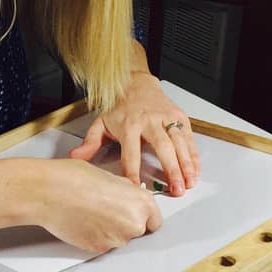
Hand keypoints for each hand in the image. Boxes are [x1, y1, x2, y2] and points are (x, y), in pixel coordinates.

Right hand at [29, 159, 162, 252]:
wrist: (50, 192)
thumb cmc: (74, 178)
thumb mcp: (110, 177)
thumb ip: (126, 192)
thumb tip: (128, 197)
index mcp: (142, 202)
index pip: (154, 221)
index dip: (142, 217)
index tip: (133, 214)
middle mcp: (134, 223)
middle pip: (138, 231)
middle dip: (125, 223)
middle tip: (105, 210)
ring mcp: (117, 239)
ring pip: (118, 239)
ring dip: (109, 231)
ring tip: (90, 213)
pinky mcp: (99, 249)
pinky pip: (102, 245)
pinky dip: (95, 237)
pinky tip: (83, 221)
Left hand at [70, 72, 200, 195]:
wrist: (135, 82)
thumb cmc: (119, 106)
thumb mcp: (101, 122)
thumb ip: (90, 142)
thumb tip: (76, 157)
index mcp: (128, 125)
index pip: (130, 153)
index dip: (133, 171)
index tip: (136, 187)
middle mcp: (149, 121)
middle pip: (162, 147)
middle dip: (170, 169)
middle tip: (175, 189)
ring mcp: (166, 118)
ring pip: (179, 143)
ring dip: (186, 164)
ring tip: (189, 183)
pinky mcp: (179, 116)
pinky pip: (188, 137)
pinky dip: (194, 154)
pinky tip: (195, 169)